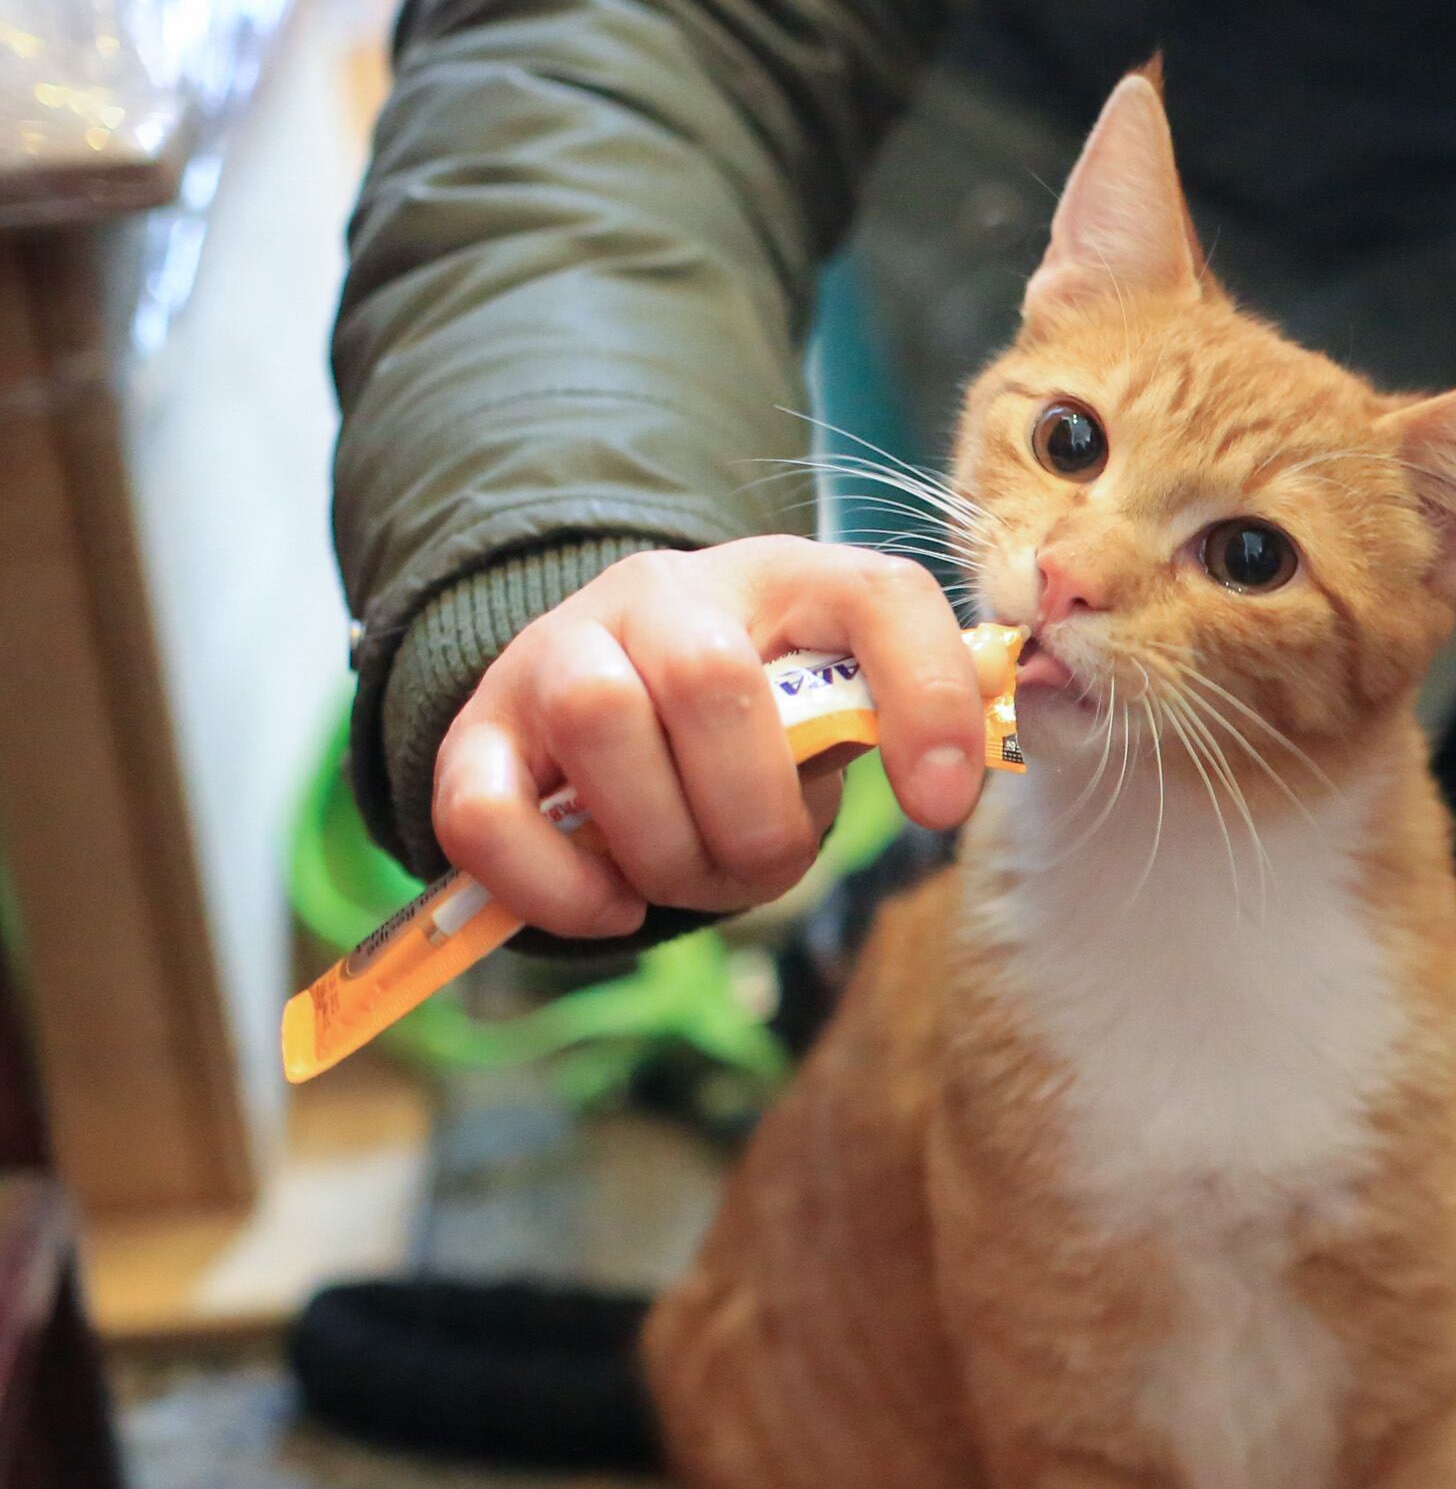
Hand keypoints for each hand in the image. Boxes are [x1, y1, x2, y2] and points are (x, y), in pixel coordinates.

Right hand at [432, 537, 986, 936]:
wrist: (606, 697)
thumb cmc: (754, 723)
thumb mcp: (828, 714)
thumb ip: (878, 728)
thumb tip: (946, 786)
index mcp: (787, 580)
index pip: (878, 597)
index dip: (924, 700)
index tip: (939, 810)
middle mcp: (666, 593)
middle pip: (712, 682)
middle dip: (752, 819)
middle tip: (761, 868)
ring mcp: (556, 649)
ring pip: (597, 719)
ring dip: (659, 844)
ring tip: (682, 880)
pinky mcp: (477, 729)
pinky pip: (483, 808)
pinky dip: (553, 884)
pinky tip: (609, 908)